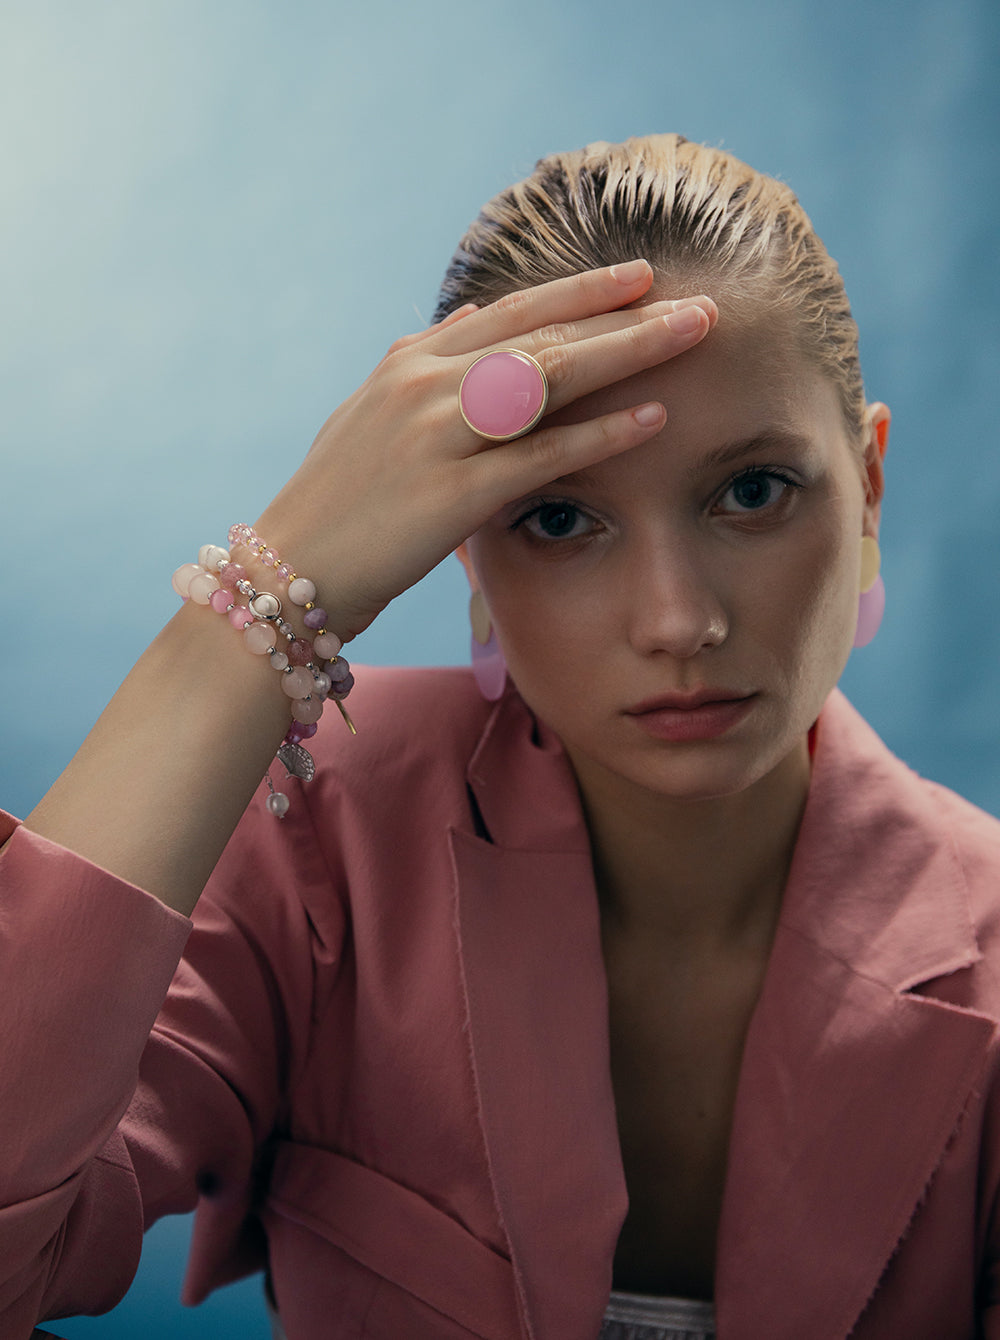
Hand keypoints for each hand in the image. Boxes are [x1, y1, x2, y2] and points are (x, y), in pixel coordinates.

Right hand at [254, 260, 717, 640]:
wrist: (283, 574)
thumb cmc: (335, 504)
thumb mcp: (369, 417)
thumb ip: (422, 366)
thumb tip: (471, 319)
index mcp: (409, 365)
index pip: (510, 312)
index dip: (579, 291)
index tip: (638, 277)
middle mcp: (424, 385)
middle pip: (543, 334)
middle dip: (625, 313)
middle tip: (697, 301)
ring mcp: (437, 436)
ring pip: (550, 378)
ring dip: (629, 351)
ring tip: (694, 335)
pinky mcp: (450, 495)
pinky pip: (542, 457)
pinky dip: (601, 435)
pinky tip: (654, 418)